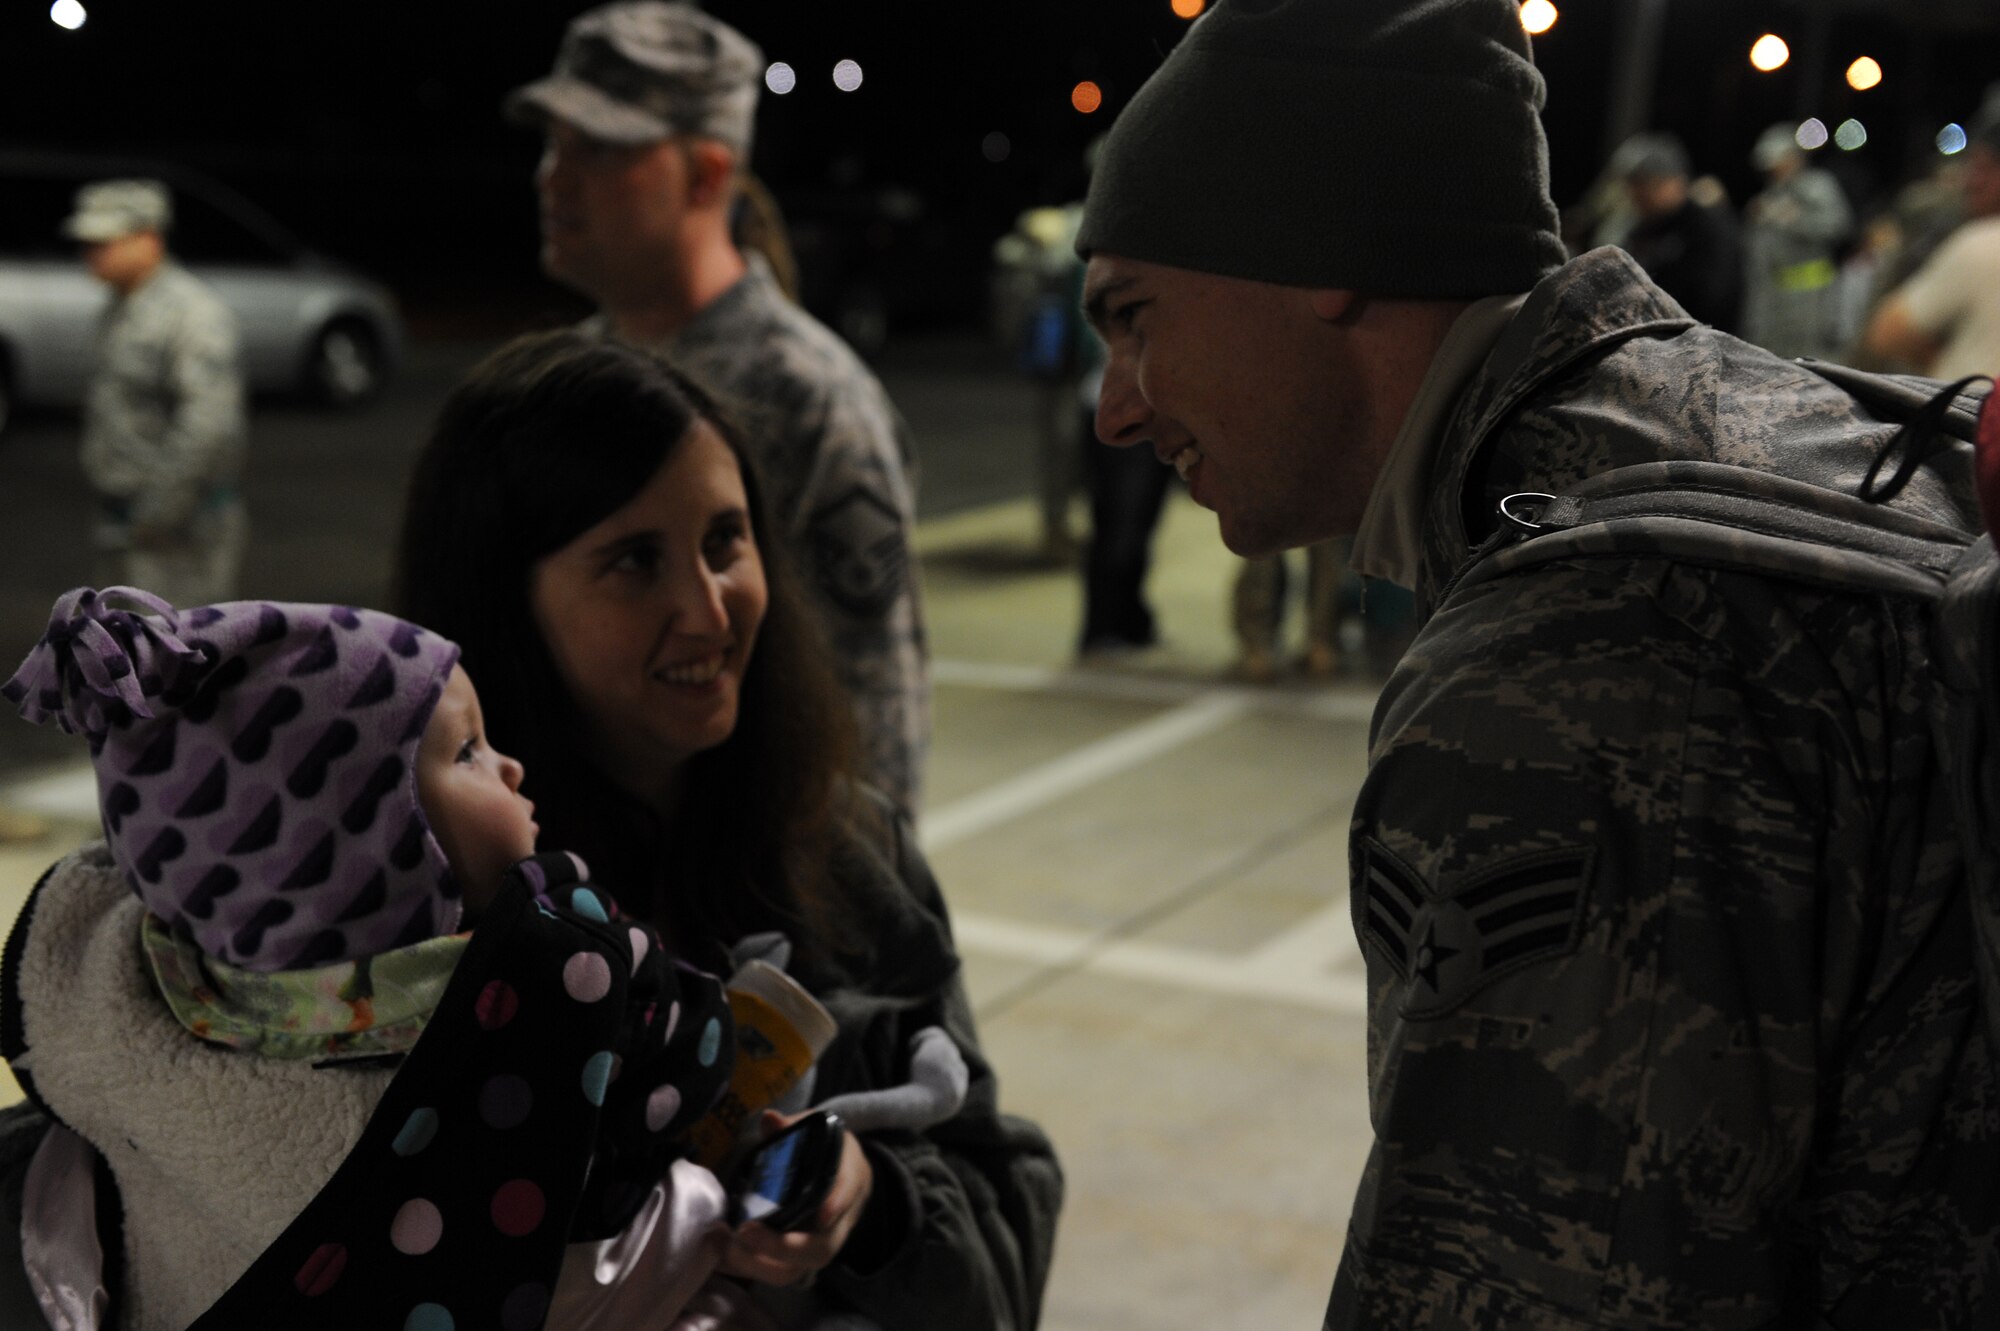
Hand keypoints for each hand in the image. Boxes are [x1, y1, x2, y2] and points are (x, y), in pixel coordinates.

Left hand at [719, 1110, 874, 1287]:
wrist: (843, 1177)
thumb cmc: (827, 1153)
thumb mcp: (817, 1132)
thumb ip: (793, 1127)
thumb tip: (770, 1118)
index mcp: (848, 1181)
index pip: (848, 1193)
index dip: (837, 1203)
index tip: (823, 1213)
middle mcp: (837, 1223)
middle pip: (820, 1249)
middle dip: (781, 1247)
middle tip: (745, 1231)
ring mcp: (816, 1245)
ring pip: (796, 1270)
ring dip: (757, 1264)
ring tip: (723, 1245)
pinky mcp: (795, 1258)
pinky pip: (774, 1272)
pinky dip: (745, 1268)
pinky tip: (719, 1255)